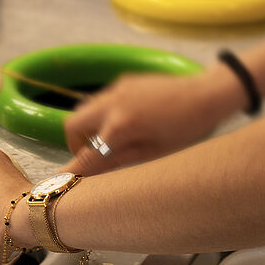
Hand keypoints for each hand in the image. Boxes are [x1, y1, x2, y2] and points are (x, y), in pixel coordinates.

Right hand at [63, 70, 241, 174]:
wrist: (206, 94)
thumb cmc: (186, 130)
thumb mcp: (152, 153)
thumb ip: (116, 162)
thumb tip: (89, 176)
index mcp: (120, 126)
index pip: (86, 154)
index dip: (71, 171)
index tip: (58, 183)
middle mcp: (111, 104)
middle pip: (72, 124)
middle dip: (75, 143)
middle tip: (92, 156)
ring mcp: (116, 89)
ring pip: (85, 109)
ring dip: (88, 127)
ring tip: (110, 140)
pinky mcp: (124, 81)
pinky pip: (102, 99)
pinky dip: (103, 114)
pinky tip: (128, 121)